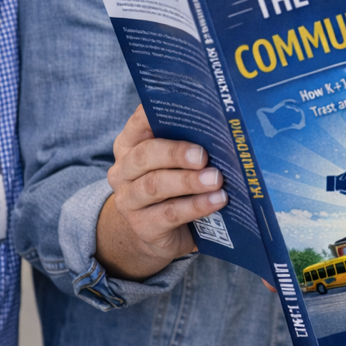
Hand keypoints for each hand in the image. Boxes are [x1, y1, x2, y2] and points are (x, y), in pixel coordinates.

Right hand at [96, 105, 226, 281]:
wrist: (160, 234)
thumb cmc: (174, 187)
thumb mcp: (176, 163)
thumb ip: (189, 143)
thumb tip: (222, 129)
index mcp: (130, 145)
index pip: (139, 122)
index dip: (155, 115)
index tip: (181, 111)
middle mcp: (124, 171)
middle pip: (145, 155)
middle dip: (176, 153)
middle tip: (203, 155)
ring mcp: (129, 200)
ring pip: (155, 185)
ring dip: (189, 181)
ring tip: (216, 179)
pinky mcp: (143, 226)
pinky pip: (170, 214)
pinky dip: (196, 206)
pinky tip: (217, 201)